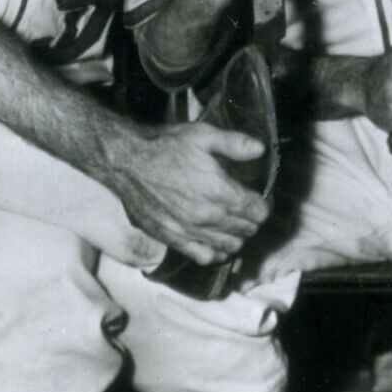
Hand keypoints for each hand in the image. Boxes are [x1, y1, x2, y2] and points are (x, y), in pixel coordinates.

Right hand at [109, 121, 271, 265]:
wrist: (127, 162)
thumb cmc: (165, 146)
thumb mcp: (202, 135)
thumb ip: (234, 144)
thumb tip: (261, 150)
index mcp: (220, 192)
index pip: (257, 211)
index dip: (264, 205)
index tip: (261, 198)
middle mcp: (207, 217)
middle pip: (246, 229)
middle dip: (252, 220)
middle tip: (248, 209)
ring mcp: (189, 231)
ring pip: (228, 245)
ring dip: (237, 236)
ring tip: (235, 224)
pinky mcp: (172, 239)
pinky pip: (204, 256)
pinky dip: (216, 253)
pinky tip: (217, 243)